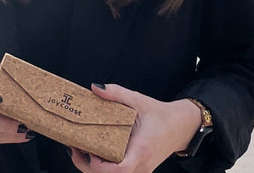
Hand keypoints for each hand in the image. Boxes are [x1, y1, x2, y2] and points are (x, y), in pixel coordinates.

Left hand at [68, 84, 200, 172]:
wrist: (180, 126)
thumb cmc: (160, 115)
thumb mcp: (138, 99)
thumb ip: (116, 93)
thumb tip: (95, 87)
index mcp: (141, 150)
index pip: (120, 169)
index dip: (100, 166)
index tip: (88, 152)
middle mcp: (141, 165)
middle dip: (88, 167)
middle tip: (74, 149)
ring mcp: (140, 170)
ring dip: (94, 168)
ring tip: (80, 150)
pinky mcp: (138, 169)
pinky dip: (104, 167)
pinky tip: (94, 152)